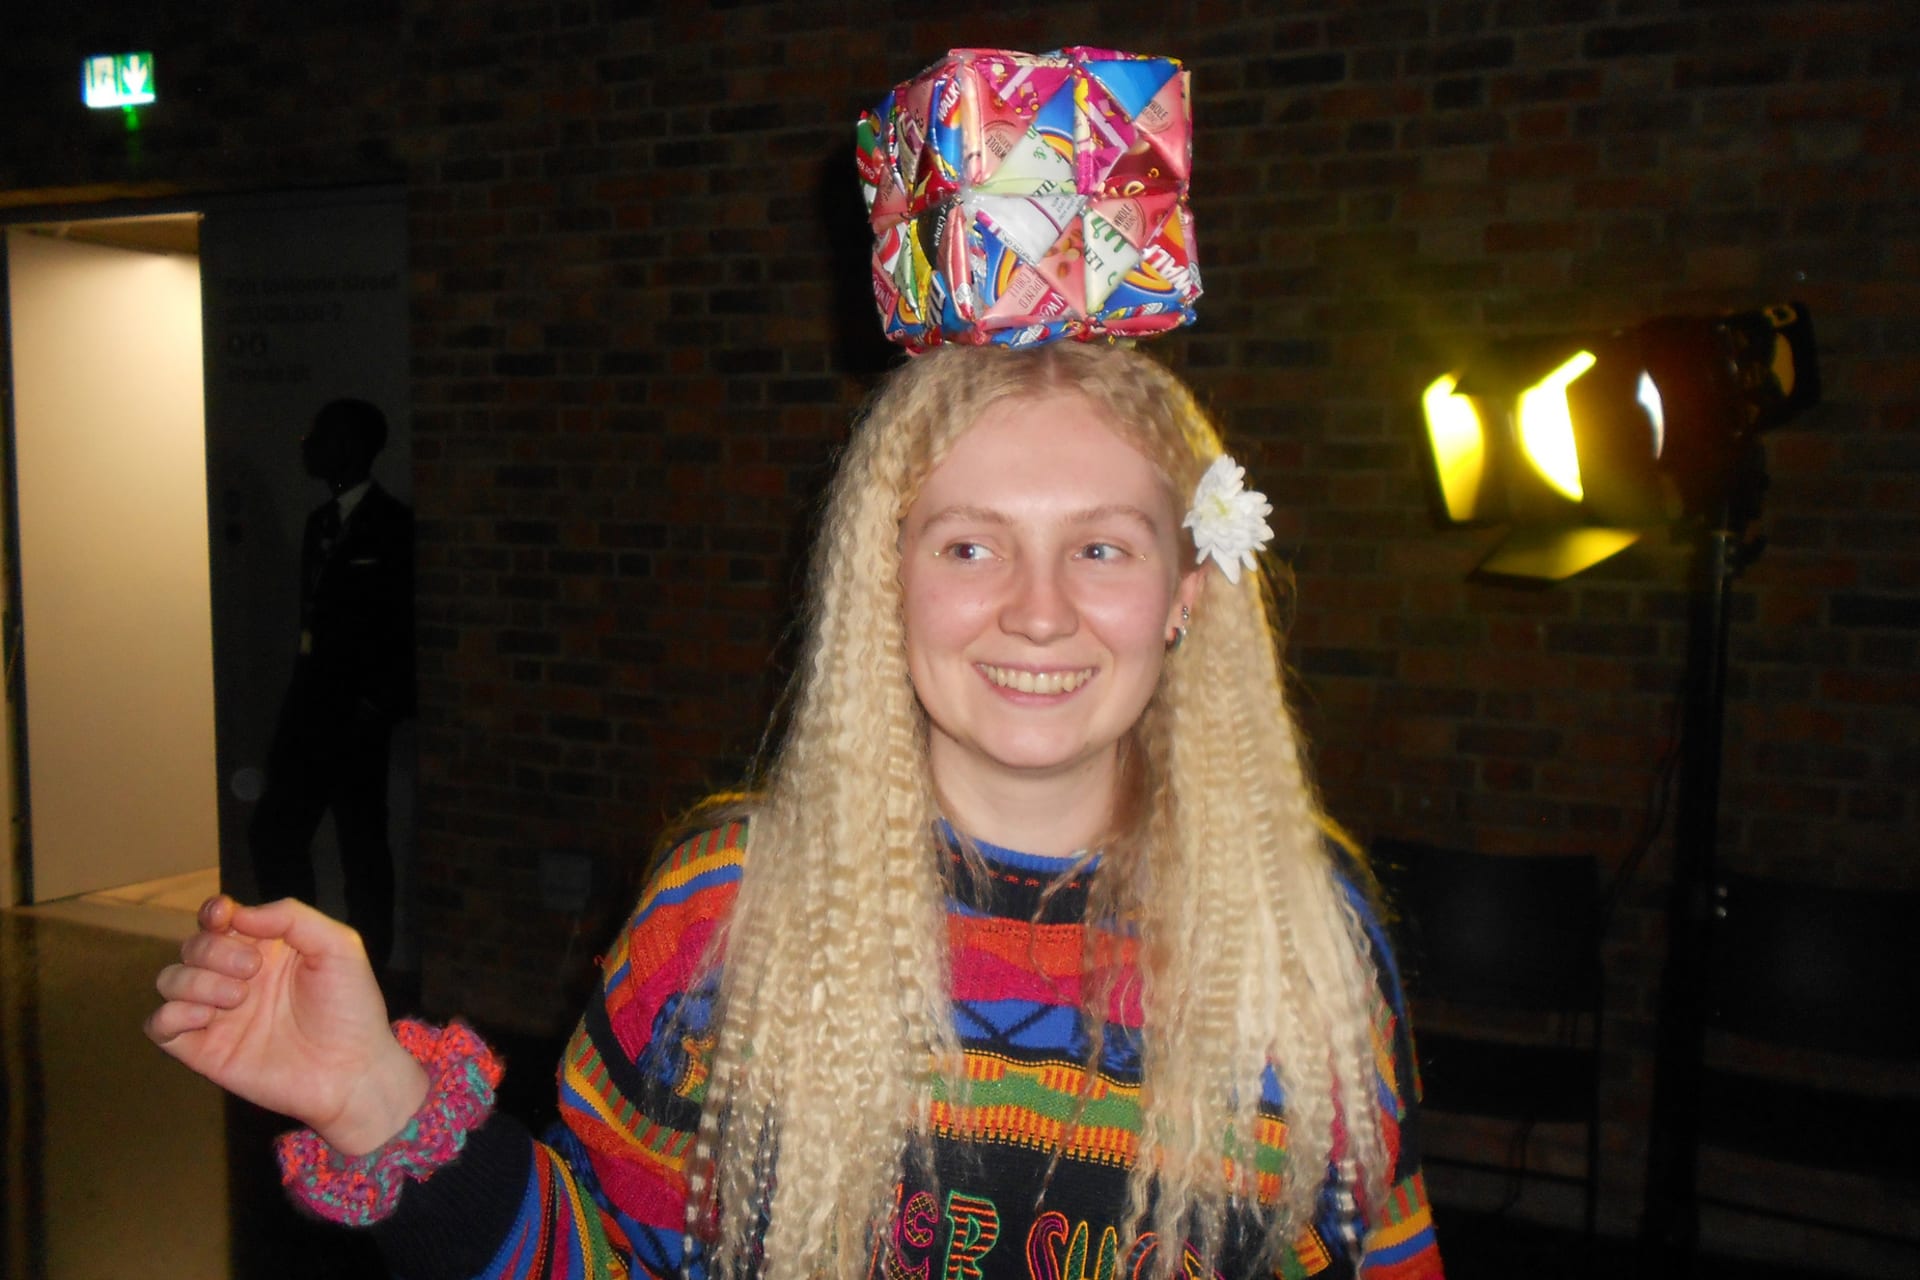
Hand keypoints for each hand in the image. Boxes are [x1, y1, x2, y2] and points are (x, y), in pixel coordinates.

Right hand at [146, 896, 427, 1155]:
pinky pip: (159, 1026)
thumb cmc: (351, 1008)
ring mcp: (217, 1014)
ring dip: (195, 980)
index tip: (221, 916)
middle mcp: (236, 978)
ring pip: (170, 980)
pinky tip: (206, 1016)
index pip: (219, 920)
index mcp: (266, 949)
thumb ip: (292, 917)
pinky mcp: (204, 1050)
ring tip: (238, 997)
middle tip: (251, 969)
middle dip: (213, 950)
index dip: (212, 913)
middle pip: (193, 946)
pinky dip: (170, 1014)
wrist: (351, 1072)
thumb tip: (238, 913)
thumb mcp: (338, 946)